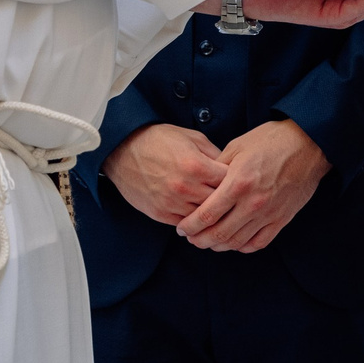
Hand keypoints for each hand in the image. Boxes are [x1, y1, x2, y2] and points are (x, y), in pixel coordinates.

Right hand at [101, 124, 226, 227]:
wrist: (123, 149)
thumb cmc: (159, 140)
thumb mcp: (193, 138)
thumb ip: (215, 154)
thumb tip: (232, 169)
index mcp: (197, 166)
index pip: (230, 182)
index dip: (237, 182)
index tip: (240, 182)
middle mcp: (185, 187)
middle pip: (219, 203)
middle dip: (228, 201)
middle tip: (234, 199)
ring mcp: (171, 203)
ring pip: (203, 218)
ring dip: (212, 214)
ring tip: (220, 210)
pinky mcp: (159, 213)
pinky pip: (185, 224)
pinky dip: (194, 221)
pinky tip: (200, 215)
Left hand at [178, 119, 330, 252]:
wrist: (309, 144)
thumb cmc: (272, 140)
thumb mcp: (237, 147)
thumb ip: (217, 169)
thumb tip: (202, 186)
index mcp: (238, 183)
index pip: (206, 214)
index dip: (190, 226)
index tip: (182, 228)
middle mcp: (252, 203)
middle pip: (219, 233)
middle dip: (200, 240)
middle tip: (191, 239)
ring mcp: (269, 213)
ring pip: (237, 242)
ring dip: (219, 245)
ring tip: (209, 242)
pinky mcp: (282, 219)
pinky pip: (259, 242)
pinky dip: (243, 246)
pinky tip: (234, 242)